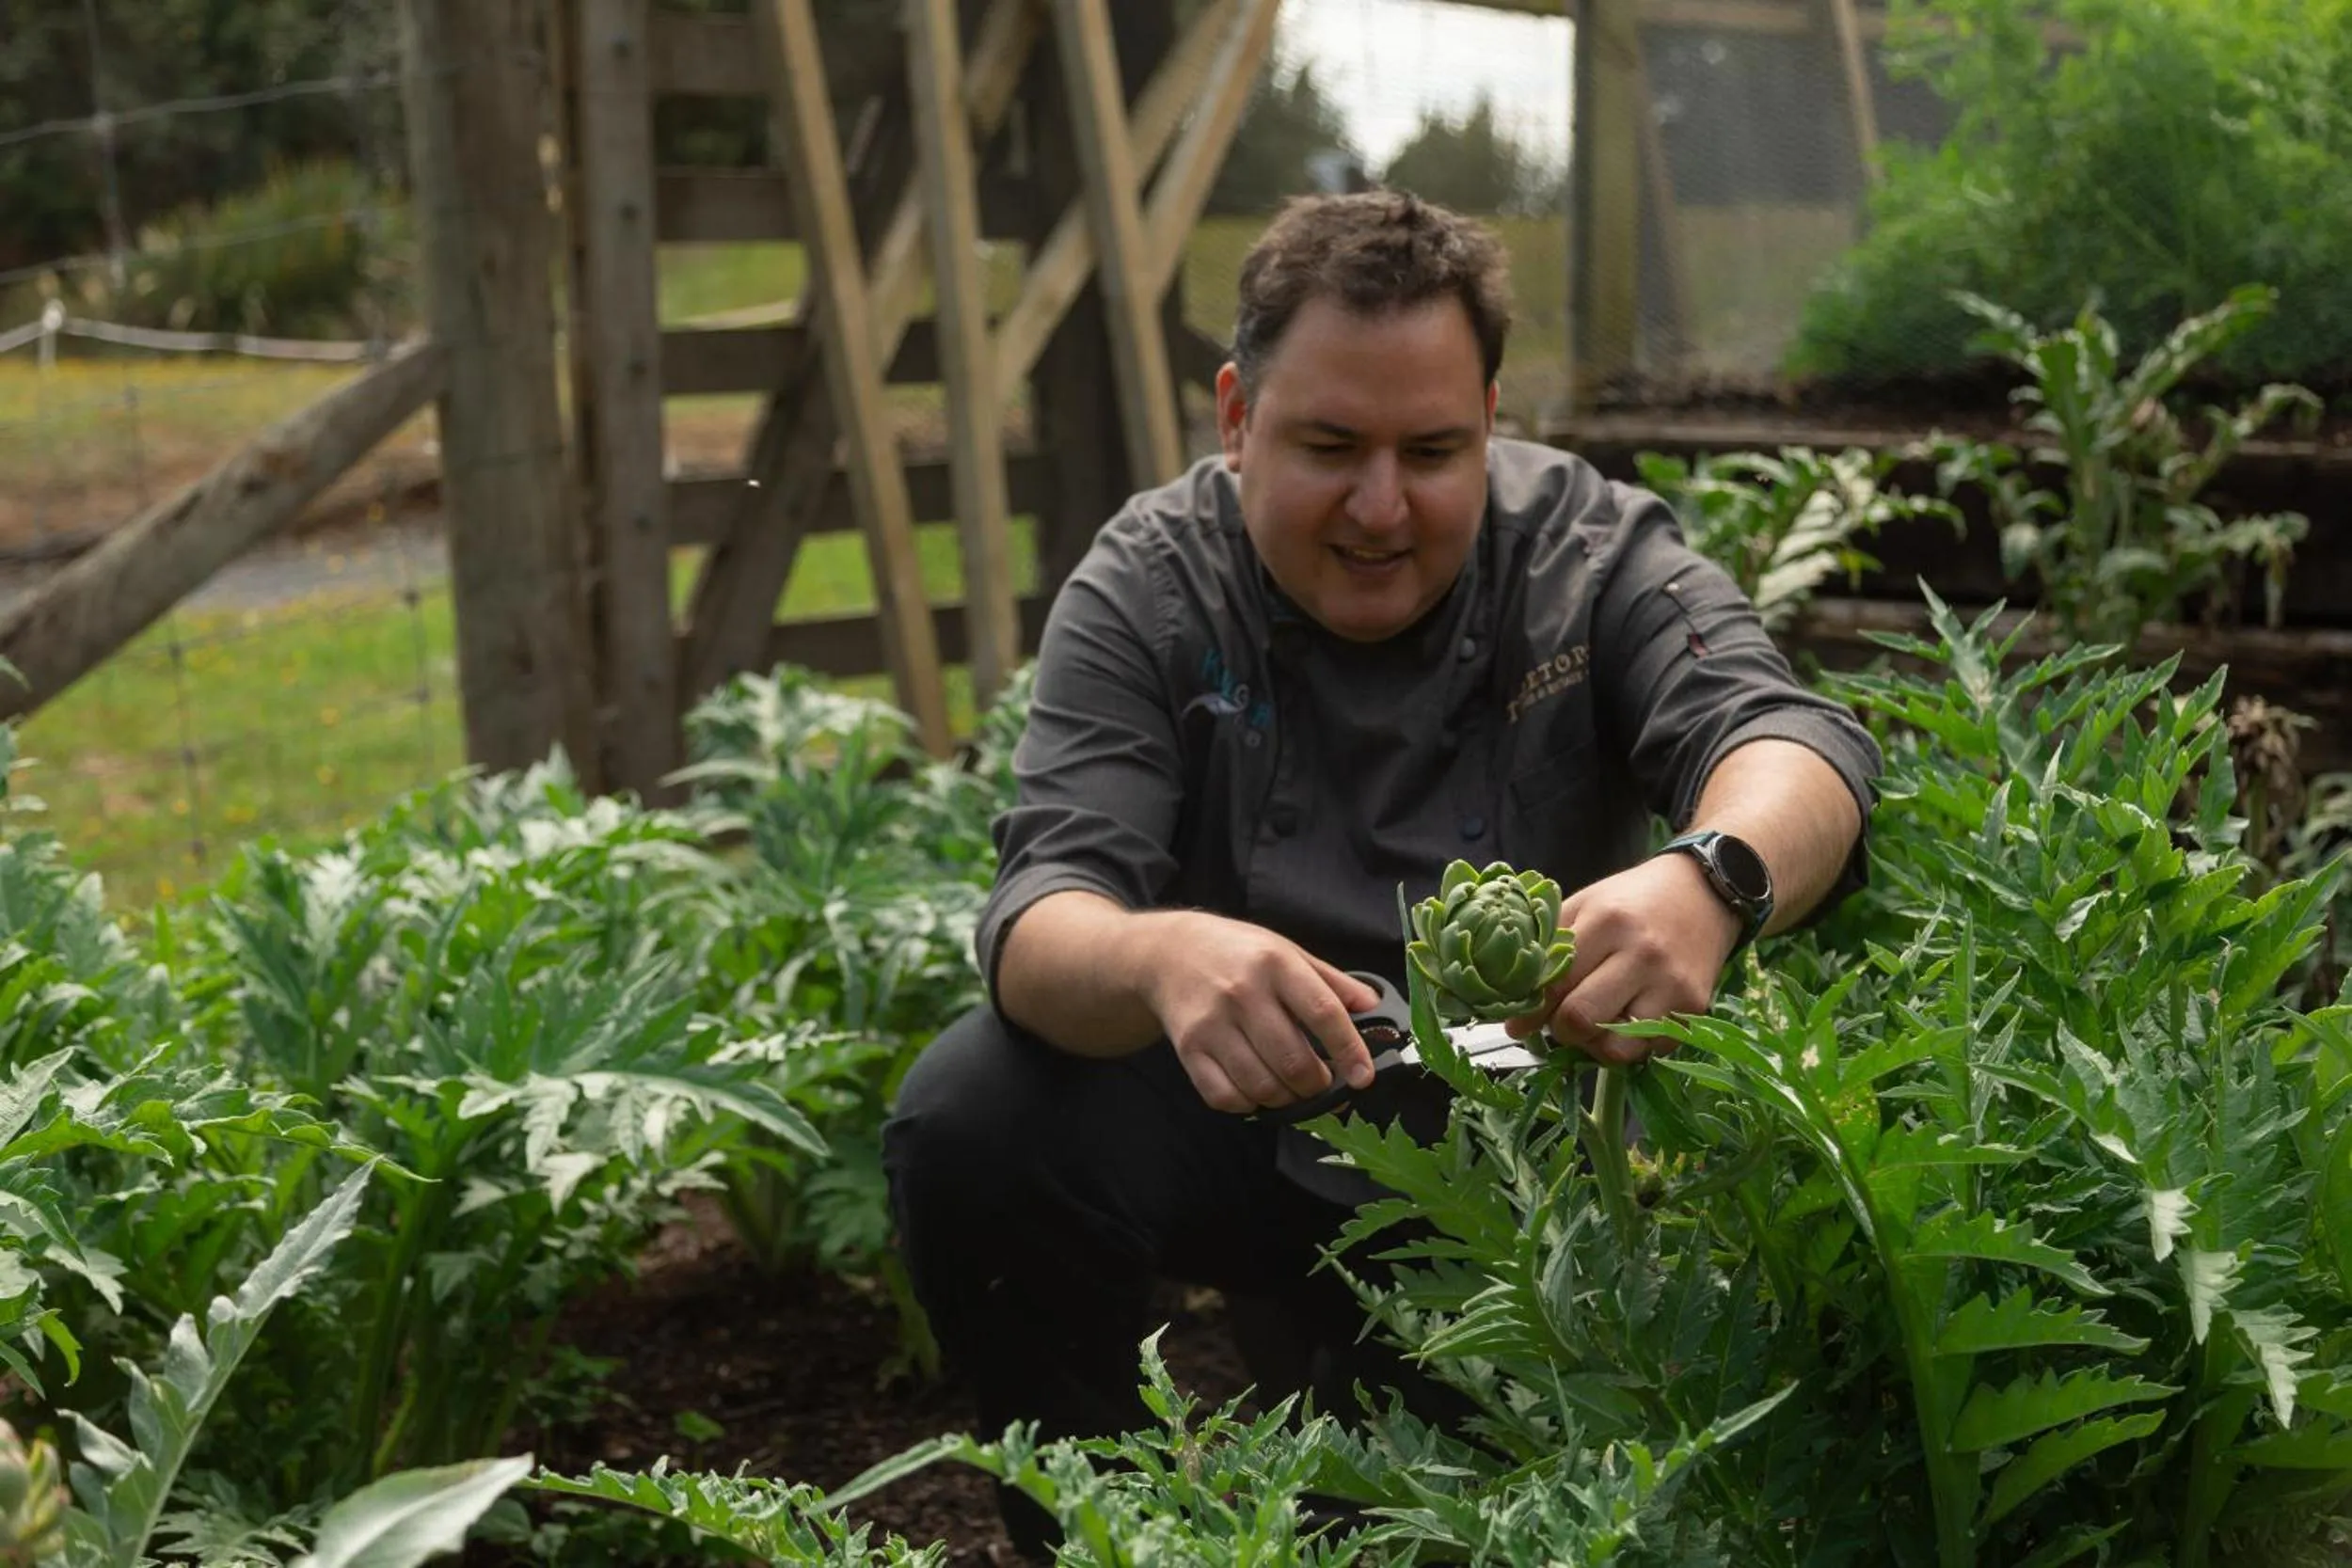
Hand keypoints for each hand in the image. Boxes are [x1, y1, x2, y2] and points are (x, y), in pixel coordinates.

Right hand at [1142, 914, 1381, 1113]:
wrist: (1169, 953)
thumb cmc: (1239, 953)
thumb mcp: (1287, 951)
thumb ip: (1331, 981)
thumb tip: (1374, 1008)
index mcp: (1276, 964)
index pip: (1323, 1013)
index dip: (1349, 1050)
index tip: (1363, 1077)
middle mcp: (1242, 993)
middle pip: (1293, 1060)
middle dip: (1316, 1084)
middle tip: (1320, 1082)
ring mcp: (1211, 1024)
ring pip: (1261, 1086)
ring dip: (1285, 1099)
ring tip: (1291, 1088)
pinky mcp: (1188, 1049)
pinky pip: (1224, 1097)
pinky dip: (1248, 1105)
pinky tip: (1256, 1090)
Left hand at [1503, 853, 1741, 1065]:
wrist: (1704, 892)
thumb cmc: (1632, 901)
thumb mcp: (1586, 905)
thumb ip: (1549, 947)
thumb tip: (1515, 1001)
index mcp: (1607, 922)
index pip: (1555, 983)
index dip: (1530, 1010)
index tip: (1518, 1023)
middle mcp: (1642, 955)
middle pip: (1580, 1019)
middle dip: (1561, 1029)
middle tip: (1561, 1020)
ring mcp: (1672, 984)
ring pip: (1615, 1048)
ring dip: (1595, 1045)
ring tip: (1595, 1023)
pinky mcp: (1694, 1007)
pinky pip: (1648, 1051)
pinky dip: (1629, 1045)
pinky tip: (1626, 1020)